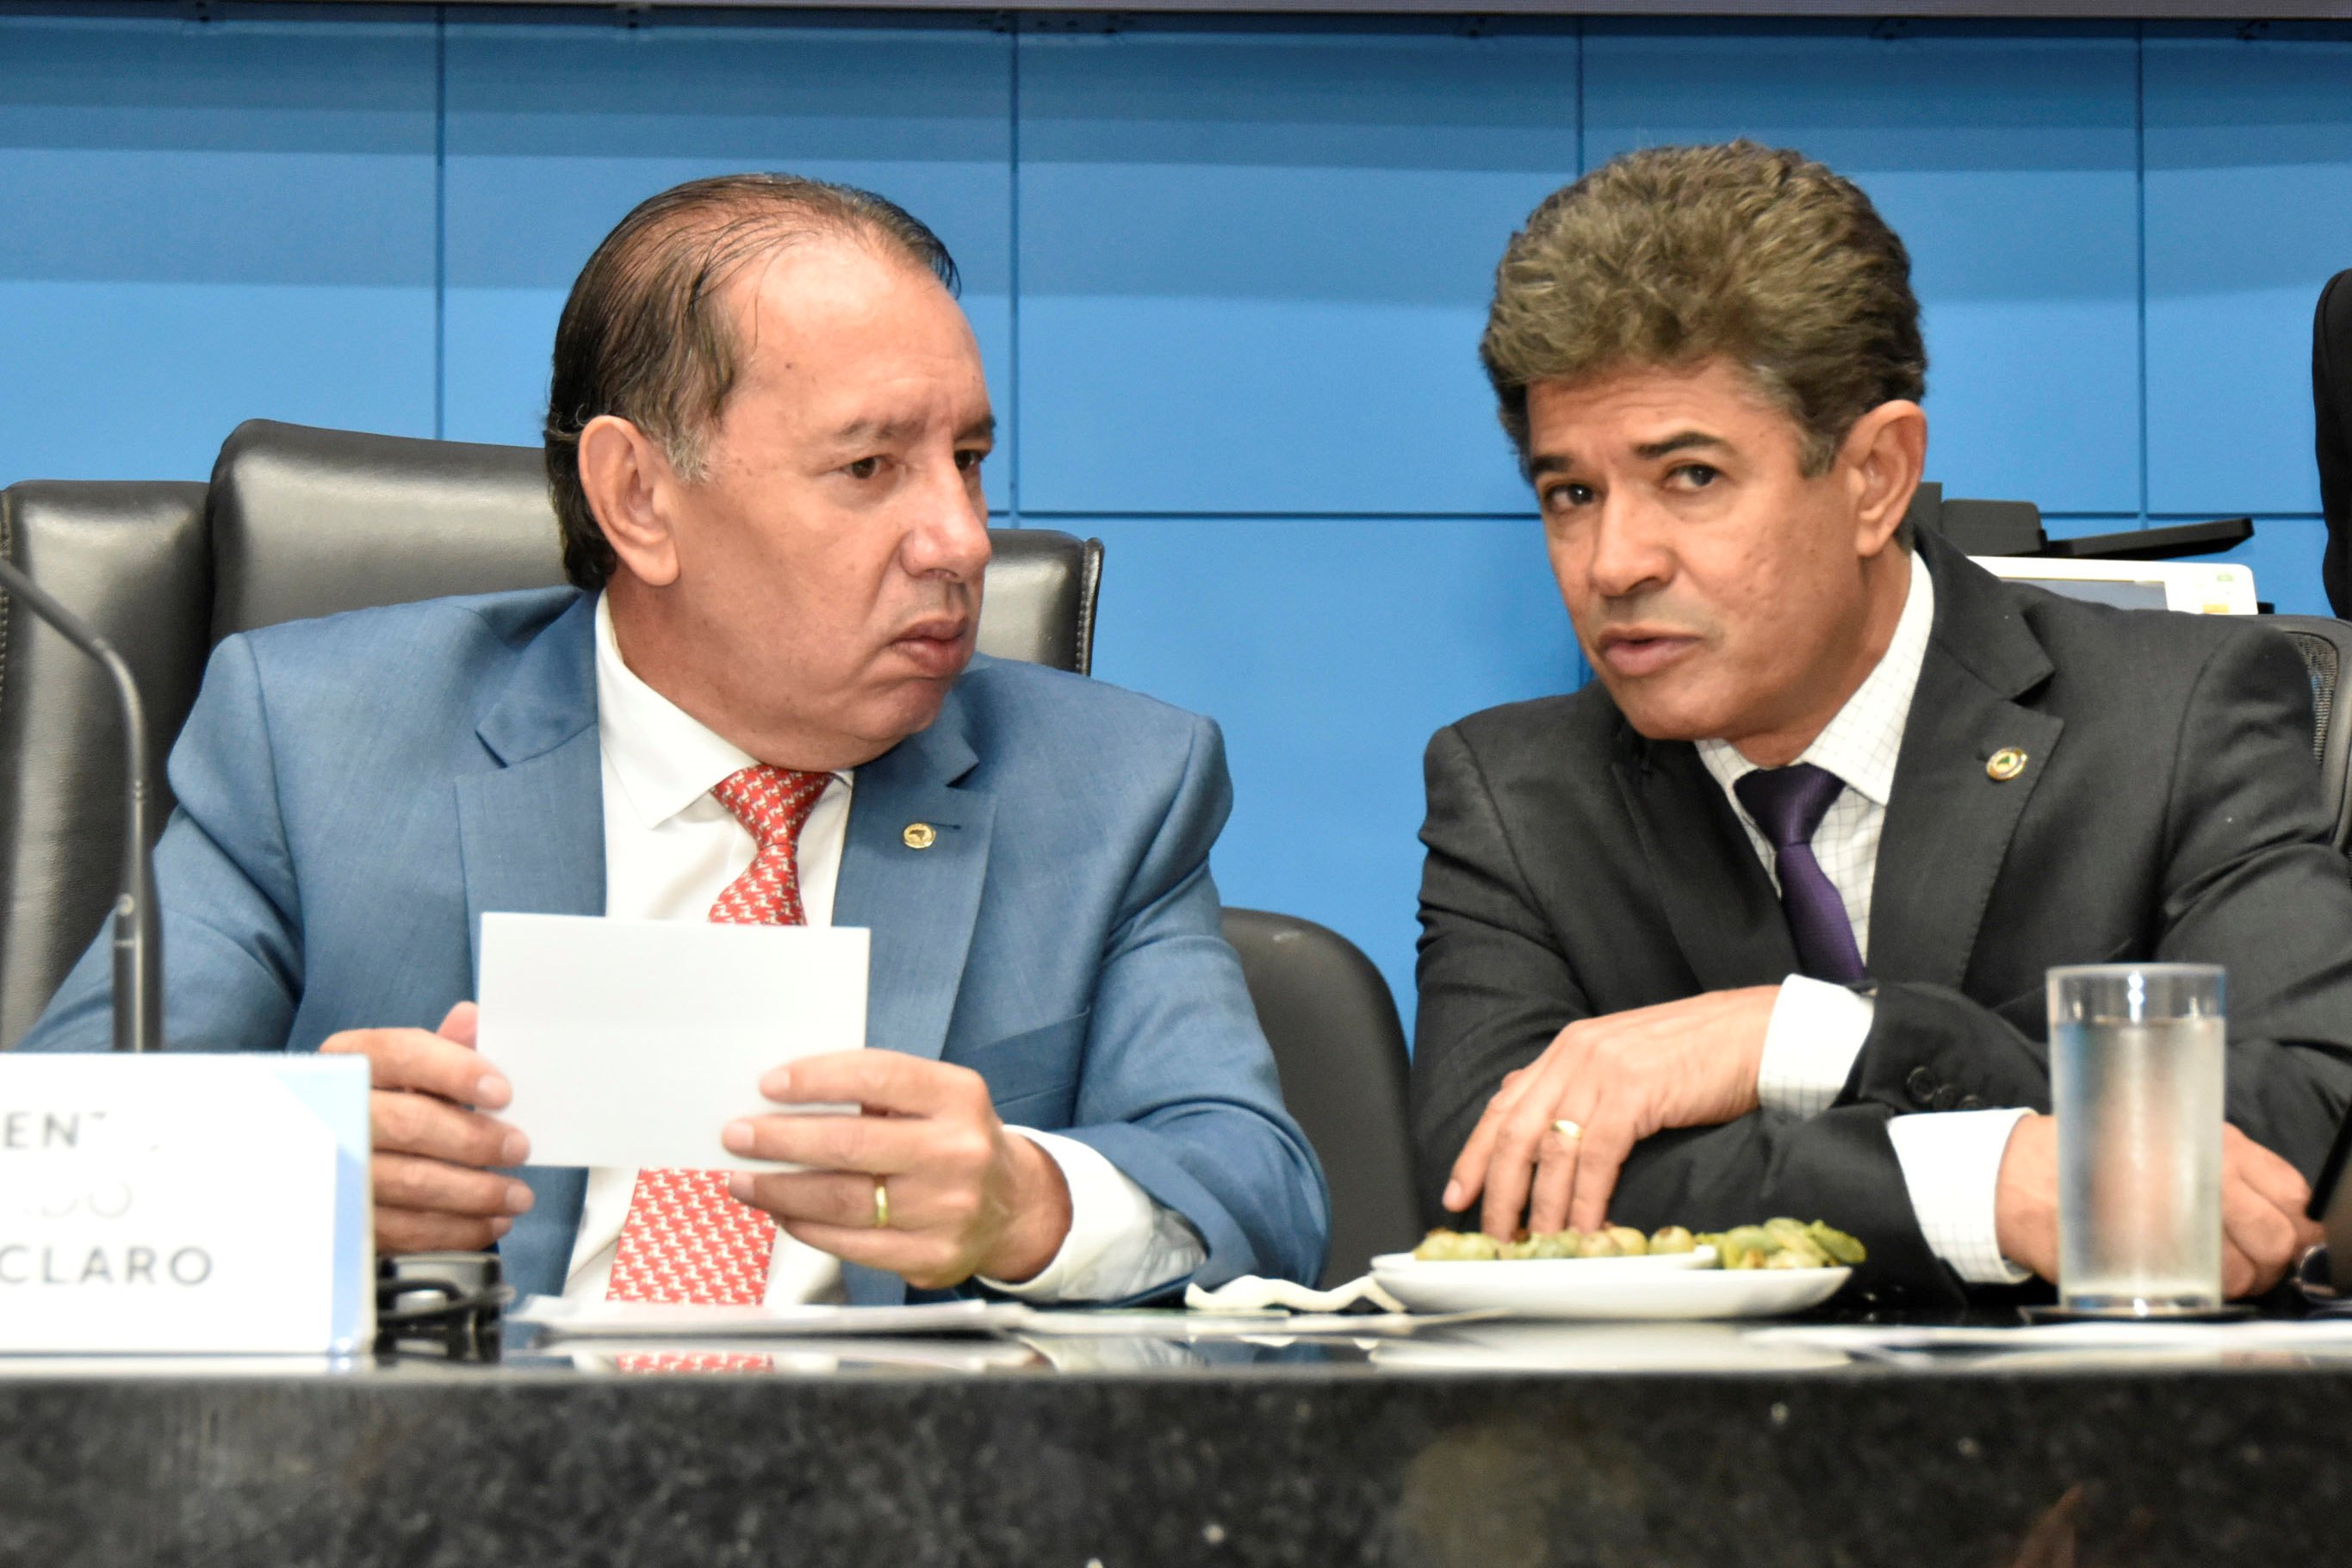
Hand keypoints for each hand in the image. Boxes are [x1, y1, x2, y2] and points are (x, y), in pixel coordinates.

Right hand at [318, 1001, 533, 1253]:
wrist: (320, 1158)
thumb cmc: (376, 1105)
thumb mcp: (401, 1069)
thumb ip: (440, 1048)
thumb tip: (472, 1019)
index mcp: (349, 1061)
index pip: (400, 1054)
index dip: (454, 1071)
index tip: (501, 1092)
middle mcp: (333, 1111)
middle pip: (409, 1122)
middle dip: (474, 1139)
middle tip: (519, 1148)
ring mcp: (334, 1169)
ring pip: (410, 1182)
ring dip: (476, 1193)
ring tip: (517, 1195)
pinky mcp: (345, 1220)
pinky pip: (404, 1229)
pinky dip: (456, 1230)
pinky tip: (490, 1223)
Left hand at [722, 1052, 1072, 1290]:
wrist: (1013, 1206)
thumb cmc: (953, 1140)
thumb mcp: (936, 1099)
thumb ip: (877, 1092)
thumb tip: (783, 1099)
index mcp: (959, 1098)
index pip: (879, 1077)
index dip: (818, 1079)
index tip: (769, 1085)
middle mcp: (960, 1153)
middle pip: (852, 1145)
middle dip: (781, 1140)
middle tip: (738, 1135)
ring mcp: (949, 1211)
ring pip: (843, 1202)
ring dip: (780, 1190)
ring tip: (743, 1179)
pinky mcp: (932, 1257)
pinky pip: (851, 1244)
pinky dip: (806, 1226)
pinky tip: (782, 1211)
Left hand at [1442, 986, 1777, 1238]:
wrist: (1761, 1031)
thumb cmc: (1703, 1052)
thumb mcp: (1627, 1059)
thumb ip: (1581, 1083)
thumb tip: (1539, 1112)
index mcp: (1568, 1048)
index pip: (1503, 1105)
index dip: (1475, 1154)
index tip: (1457, 1195)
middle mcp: (1575, 1055)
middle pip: (1515, 1132)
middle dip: (1498, 1191)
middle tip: (1494, 1235)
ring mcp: (1602, 1071)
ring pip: (1551, 1150)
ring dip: (1541, 1207)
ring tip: (1537, 1246)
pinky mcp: (1634, 1092)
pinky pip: (1595, 1158)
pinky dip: (1585, 1201)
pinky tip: (1584, 1229)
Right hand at [1994, 1116, 2322, 1297]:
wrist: (2019, 1176)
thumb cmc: (2093, 1151)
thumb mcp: (2164, 1129)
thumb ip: (2224, 1160)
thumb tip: (2283, 1207)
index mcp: (2210, 1145)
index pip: (2290, 1196)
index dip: (2294, 1222)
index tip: (2281, 1230)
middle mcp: (2198, 1181)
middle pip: (2275, 1240)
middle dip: (2271, 1258)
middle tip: (2246, 1257)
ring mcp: (2174, 1225)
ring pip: (2244, 1275)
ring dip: (2238, 1280)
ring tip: (2208, 1267)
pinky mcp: (2147, 1264)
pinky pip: (2204, 1294)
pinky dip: (2204, 1293)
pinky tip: (2184, 1276)